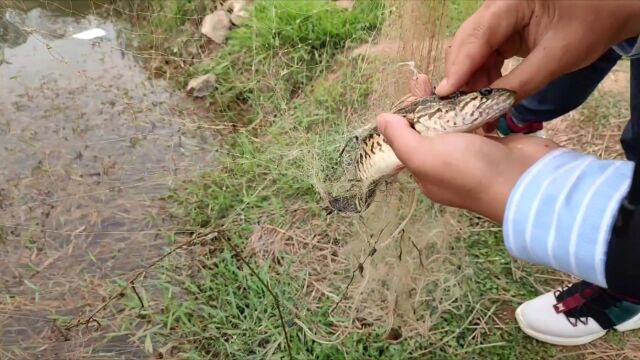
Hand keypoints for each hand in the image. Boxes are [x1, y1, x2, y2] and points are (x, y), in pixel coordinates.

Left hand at [379, 75, 559, 222]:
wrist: (527, 179)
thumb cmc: (470, 170)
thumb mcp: (424, 157)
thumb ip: (400, 139)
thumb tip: (380, 121)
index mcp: (426, 173)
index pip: (407, 142)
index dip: (404, 118)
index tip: (407, 94)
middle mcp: (446, 165)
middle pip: (428, 129)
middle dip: (422, 103)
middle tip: (421, 78)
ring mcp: (471, 153)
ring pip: (452, 122)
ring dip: (446, 100)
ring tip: (442, 78)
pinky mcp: (493, 142)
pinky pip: (475, 120)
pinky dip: (470, 104)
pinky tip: (468, 87)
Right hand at [436, 0, 639, 99]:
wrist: (609, 9)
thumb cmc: (591, 23)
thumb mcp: (557, 57)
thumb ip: (520, 83)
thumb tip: (487, 107)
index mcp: (510, 3)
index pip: (476, 37)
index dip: (459, 68)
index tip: (446, 94)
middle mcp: (496, 7)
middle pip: (465, 44)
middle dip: (461, 77)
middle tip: (457, 109)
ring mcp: (497, 19)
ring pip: (470, 53)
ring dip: (471, 82)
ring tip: (474, 110)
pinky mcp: (501, 32)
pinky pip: (482, 56)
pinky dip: (483, 78)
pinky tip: (485, 98)